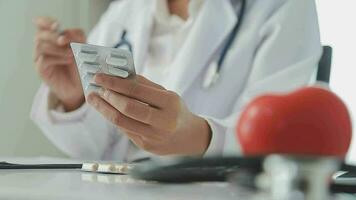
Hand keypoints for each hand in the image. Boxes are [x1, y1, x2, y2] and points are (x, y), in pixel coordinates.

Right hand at [34, 17, 85, 110]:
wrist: (79, 86)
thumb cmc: (79, 65)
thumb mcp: (82, 48)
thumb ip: (78, 37)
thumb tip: (67, 31)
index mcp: (52, 38)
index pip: (41, 24)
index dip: (46, 21)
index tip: (57, 25)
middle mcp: (43, 46)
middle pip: (40, 34)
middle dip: (53, 36)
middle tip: (64, 41)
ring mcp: (40, 58)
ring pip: (41, 46)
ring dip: (57, 48)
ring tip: (71, 54)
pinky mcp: (41, 70)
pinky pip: (43, 60)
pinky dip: (57, 58)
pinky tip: (68, 60)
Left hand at [87, 74, 211, 155]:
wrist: (188, 136)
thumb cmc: (175, 110)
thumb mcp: (166, 93)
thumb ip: (144, 85)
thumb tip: (118, 76)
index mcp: (170, 103)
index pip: (137, 90)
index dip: (115, 83)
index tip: (99, 77)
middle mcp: (163, 121)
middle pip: (127, 108)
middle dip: (108, 97)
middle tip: (96, 89)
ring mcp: (154, 137)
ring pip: (122, 122)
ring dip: (104, 109)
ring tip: (95, 99)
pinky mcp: (146, 146)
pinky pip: (125, 130)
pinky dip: (114, 118)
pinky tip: (107, 110)